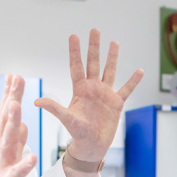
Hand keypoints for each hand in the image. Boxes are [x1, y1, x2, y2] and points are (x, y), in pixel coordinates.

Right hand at [0, 75, 37, 176]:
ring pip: (8, 142)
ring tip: (16, 106)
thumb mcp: (10, 160)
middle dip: (11, 100)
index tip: (14, 76)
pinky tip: (33, 157)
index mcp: (3, 146)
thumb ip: (16, 142)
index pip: (7, 117)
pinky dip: (24, 165)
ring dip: (12, 124)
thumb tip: (24, 124)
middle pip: (6, 122)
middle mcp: (1, 152)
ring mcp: (3, 167)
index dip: (10, 96)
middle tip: (15, 79)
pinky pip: (17, 173)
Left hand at [36, 29, 143, 162]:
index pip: (76, 66)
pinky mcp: (117, 103)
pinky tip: (140, 71)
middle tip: (95, 30)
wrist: (92, 145)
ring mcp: (105, 94)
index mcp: (79, 89)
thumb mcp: (66, 118)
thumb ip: (54, 108)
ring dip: (112, 58)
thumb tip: (37, 101)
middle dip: (94, 47)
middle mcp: (93, 88)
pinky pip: (127, 90)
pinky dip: (133, 81)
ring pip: (110, 71)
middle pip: (93, 63)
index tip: (73, 36)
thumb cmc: (77, 132)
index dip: (75, 51)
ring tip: (114, 43)